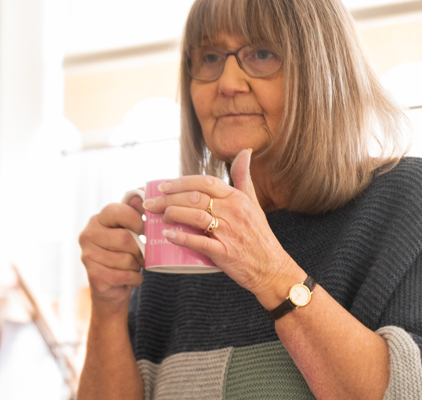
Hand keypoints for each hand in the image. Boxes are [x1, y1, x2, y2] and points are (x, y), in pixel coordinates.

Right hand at [78, 194, 144, 315]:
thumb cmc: (124, 253)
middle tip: (143, 254)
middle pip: (124, 238)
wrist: (112, 287)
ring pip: (125, 259)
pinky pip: (124, 275)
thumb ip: (135, 210)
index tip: (144, 229)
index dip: (136, 220)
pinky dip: (135, 278)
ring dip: (136, 265)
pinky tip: (132, 277)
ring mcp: (87, 255)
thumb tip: (145, 188)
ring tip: (134, 265)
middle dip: (140, 249)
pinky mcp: (93, 275)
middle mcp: (88, 234)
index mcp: (98, 219)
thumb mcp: (129, 229)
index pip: (118, 211)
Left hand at [142, 149, 303, 307]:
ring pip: (195, 216)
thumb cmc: (259, 235)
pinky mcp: (225, 253)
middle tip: (150, 203)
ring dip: (172, 214)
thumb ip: (244, 178)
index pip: (205, 182)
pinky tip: (168, 234)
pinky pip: (200, 243)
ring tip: (158, 216)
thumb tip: (244, 152)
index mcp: (237, 198)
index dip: (181, 182)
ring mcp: (229, 233)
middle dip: (168, 198)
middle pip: (195, 198)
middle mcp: (234, 212)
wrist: (271, 268)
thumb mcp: (253, 203)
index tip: (162, 186)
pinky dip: (182, 237)